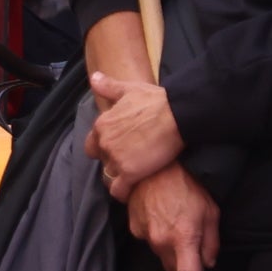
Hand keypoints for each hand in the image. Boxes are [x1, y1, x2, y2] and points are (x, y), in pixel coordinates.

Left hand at [89, 71, 182, 193]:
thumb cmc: (157, 101)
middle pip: (102, 160)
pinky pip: (119, 190)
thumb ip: (109, 87)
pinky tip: (130, 193)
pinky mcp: (130, 173)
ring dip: (118, 177)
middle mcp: (104, 142)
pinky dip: (122, 193)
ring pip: (109, 175)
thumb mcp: (130, 90)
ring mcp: (116, 158)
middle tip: (128, 162)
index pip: (93, 144)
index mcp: (102, 125)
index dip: (104, 148)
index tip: (117, 149)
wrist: (178, 115)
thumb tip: (94, 78)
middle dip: (111, 162)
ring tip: (131, 177)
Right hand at [127, 165, 219, 270]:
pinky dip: (157, 234)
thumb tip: (207, 262)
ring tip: (176, 221)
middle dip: (184, 264)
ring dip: (171, 246)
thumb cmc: (188, 186)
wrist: (154, 166)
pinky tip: (162, 215)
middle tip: (193, 244)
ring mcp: (144, 234)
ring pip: (161, 253)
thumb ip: (211, 241)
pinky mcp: (133, 227)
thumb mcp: (211, 211)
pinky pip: (148, 239)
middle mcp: (161, 241)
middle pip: (173, 267)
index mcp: (184, 238)